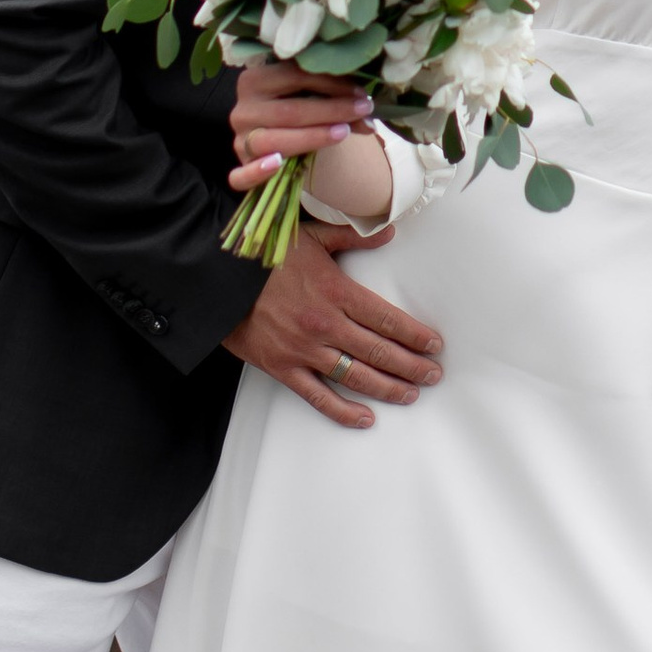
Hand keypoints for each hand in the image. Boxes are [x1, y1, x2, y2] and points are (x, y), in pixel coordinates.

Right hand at [222, 225, 443, 428]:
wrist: (217, 278)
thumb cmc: (263, 255)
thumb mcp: (310, 236)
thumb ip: (352, 236)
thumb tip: (389, 233)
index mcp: (336, 292)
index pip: (387, 319)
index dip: (415, 335)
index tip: (434, 345)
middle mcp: (326, 325)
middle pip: (379, 352)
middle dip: (411, 366)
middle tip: (433, 375)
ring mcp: (304, 350)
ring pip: (356, 376)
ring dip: (388, 388)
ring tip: (411, 394)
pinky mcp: (283, 368)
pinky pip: (318, 396)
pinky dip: (343, 411)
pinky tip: (365, 419)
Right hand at [229, 54, 369, 171]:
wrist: (283, 136)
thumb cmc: (298, 110)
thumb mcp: (312, 98)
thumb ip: (335, 99)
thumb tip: (367, 113)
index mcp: (254, 80)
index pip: (294, 77)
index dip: (330, 84)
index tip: (361, 93)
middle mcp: (242, 110)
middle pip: (288, 111)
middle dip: (330, 110)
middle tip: (363, 110)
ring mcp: (239, 140)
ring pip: (273, 141)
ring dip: (311, 137)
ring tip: (343, 132)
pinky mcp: (240, 168)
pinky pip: (240, 176)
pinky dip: (256, 172)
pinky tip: (278, 164)